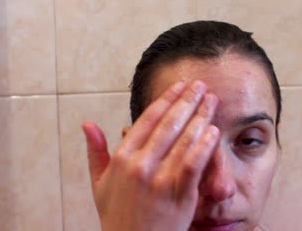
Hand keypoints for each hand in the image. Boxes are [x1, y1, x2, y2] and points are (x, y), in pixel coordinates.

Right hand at [82, 80, 218, 230]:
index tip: (179, 86)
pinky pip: (193, 164)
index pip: (147, 120)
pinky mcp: (178, 195)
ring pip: (183, 140)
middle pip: (169, 124)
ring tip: (212, 101)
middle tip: (201, 85)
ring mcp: (159, 180)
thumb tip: (88, 124)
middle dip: (187, 100)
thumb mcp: (100, 184)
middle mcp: (139, 165)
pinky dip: (204, 146)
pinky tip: (213, 131)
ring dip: (201, 116)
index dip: (166, 100)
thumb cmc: (118, 216)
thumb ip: (95, 152)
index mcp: (121, 158)